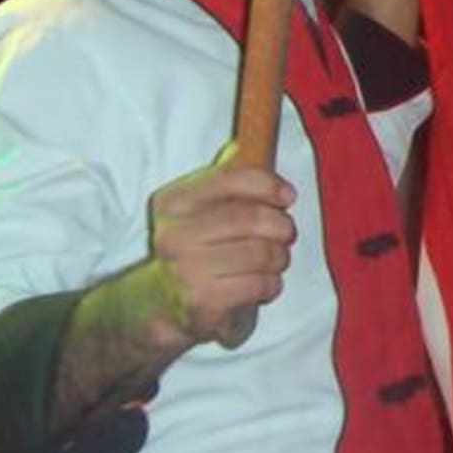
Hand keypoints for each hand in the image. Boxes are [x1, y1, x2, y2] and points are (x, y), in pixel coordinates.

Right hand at [141, 143, 296, 350]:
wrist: (164, 305)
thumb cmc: (196, 251)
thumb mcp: (201, 211)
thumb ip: (222, 183)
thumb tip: (240, 146)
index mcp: (172, 203)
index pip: (228, 179)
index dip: (267, 184)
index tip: (288, 196)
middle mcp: (172, 235)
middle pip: (248, 218)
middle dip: (280, 226)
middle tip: (286, 234)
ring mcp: (184, 270)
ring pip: (259, 252)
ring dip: (279, 257)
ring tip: (275, 261)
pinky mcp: (201, 301)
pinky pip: (258, 283)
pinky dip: (272, 284)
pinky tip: (265, 284)